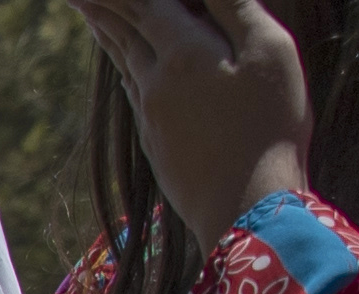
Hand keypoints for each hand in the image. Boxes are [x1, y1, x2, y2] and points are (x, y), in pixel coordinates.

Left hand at [62, 0, 310, 242]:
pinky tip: (123, 65)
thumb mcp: (270, 52)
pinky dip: (123, 67)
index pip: (147, 5)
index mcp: (184, 53)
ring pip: (124, 62)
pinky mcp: (155, 142)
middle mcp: (157, 82)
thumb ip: (236, 10)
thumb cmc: (270, 126)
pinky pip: (133, 90)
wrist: (246, 207)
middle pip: (125, 32)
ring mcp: (152, 115)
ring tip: (88, 13)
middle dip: (100, 6)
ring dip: (106, 33)